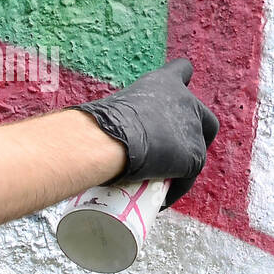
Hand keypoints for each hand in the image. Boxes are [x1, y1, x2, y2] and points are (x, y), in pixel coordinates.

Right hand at [75, 58, 218, 207]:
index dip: (180, 86)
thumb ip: (101, 121)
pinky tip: (160, 201)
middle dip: (191, 137)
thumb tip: (70, 142)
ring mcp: (193, 129)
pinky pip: (187, 179)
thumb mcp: (105, 114)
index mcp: (164, 82)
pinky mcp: (193, 158)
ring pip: (198, 151)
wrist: (109, 142)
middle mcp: (185, 100)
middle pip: (203, 119)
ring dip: (183, 167)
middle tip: (168, 156)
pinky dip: (175, 190)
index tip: (174, 97)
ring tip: (161, 182)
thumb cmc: (97, 128)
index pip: (182, 71)